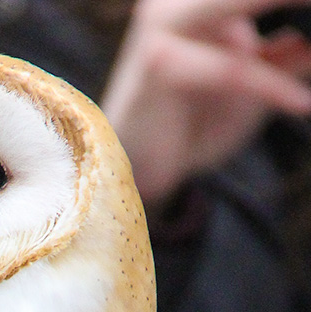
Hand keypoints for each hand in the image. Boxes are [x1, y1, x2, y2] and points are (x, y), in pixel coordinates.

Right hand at [102, 0, 310, 204]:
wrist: (137, 174)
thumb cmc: (189, 130)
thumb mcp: (251, 87)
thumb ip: (283, 58)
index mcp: (197, 3)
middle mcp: (176, 2)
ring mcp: (163, 26)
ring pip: (240, 6)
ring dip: (289, 3)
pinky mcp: (158, 64)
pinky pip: (231, 71)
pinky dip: (270, 87)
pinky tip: (301, 103)